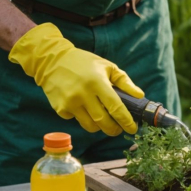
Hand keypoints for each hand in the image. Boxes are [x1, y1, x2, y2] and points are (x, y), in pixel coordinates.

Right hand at [9, 23, 143, 135]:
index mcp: (97, 82)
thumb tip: (140, 96)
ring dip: (100, 127)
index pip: (116, 107)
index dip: (126, 121)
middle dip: (114, 130)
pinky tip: (83, 108)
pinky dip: (83, 118)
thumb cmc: (84, 63)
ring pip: (90, 126)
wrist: (51, 60)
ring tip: (104, 120)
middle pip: (103, 122)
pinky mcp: (60, 108)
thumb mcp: (107, 66)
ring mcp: (70, 102)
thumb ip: (124, 82)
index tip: (132, 128)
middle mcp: (83, 94)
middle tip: (118, 129)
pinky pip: (76, 120)